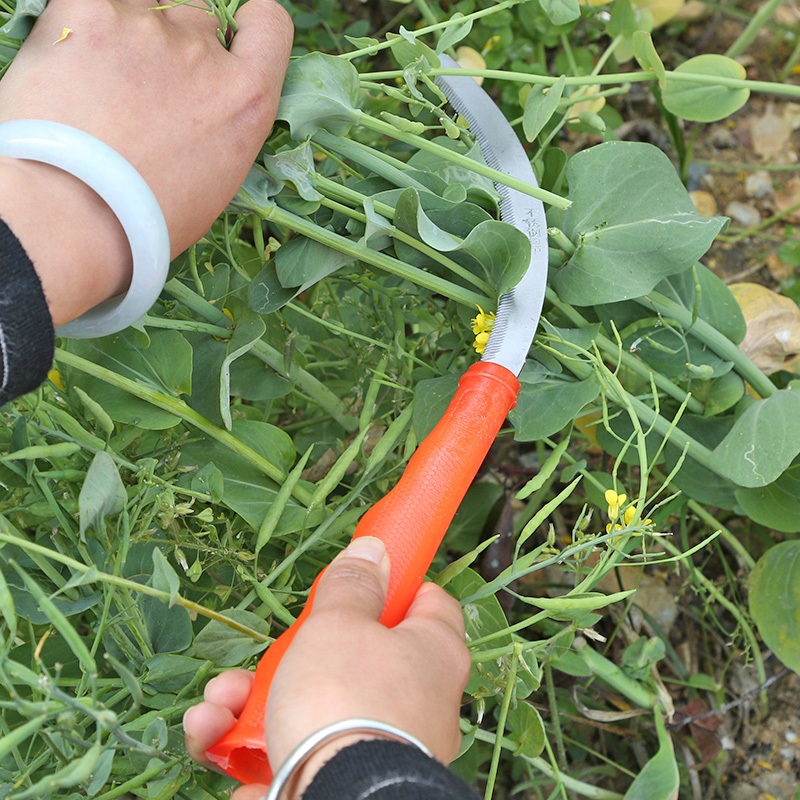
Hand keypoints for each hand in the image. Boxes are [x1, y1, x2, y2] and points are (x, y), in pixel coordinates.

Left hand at [0, 0, 291, 325]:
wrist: (73, 217)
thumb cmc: (145, 221)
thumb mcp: (216, 182)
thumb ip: (221, 124)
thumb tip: (202, 106)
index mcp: (245, 98)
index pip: (270, 24)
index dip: (248, 28)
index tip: (229, 43)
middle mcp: (204, 52)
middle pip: (197, 22)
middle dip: (176, 52)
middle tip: (142, 98)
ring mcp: (145, 26)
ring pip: (142, 13)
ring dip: (128, 42)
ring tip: (99, 94)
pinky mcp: (86, 9)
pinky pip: (91, 5)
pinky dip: (83, 32)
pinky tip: (72, 75)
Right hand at [184, 538, 470, 798]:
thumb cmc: (344, 697)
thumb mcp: (339, 623)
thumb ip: (352, 585)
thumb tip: (374, 550)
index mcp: (432, 654)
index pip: (429, 604)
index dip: (397, 586)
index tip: (362, 581)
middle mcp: (416, 703)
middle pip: (355, 660)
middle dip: (292, 654)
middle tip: (267, 652)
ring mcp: (379, 747)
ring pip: (312, 709)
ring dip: (250, 702)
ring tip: (217, 702)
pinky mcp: (339, 784)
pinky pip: (293, 755)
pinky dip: (249, 749)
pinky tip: (211, 735)